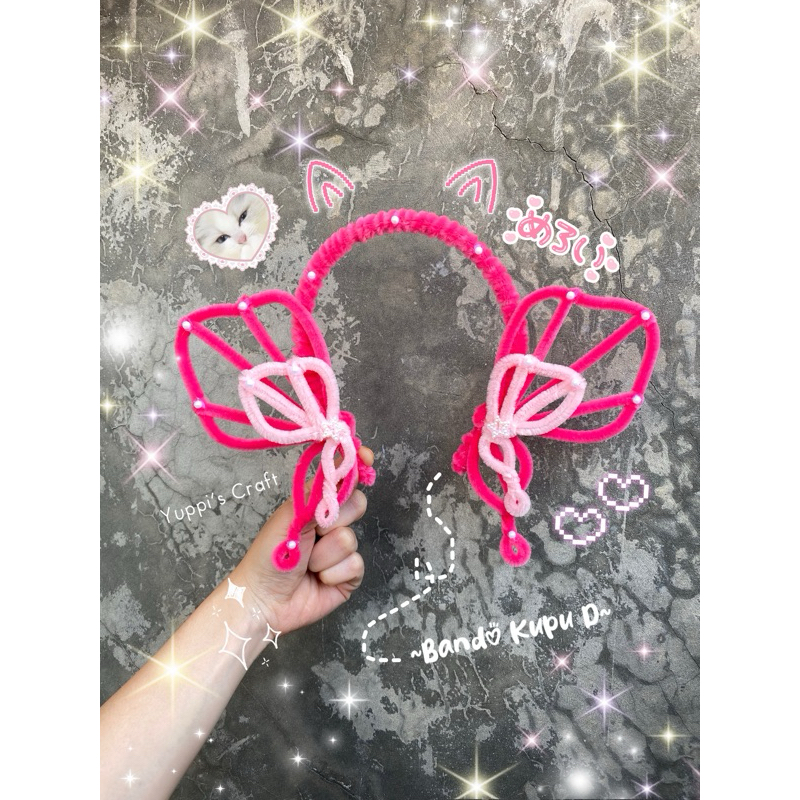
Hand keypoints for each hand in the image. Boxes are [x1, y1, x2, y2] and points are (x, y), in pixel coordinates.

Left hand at [231, 446, 372, 633]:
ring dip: (324, 554)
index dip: (356, 467)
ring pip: (351, 539)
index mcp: (316, 505)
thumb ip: (316, 492)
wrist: (264, 601)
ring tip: (306, 564)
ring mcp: (341, 550)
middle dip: (333, 519)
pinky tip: (317, 580)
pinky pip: (356, 565)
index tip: (365, 457)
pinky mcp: (349, 575)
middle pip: (356, 504)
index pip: (343, 479)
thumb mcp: (289, 517)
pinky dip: (332, 573)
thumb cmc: (268, 557)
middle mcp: (331, 524)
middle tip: (312, 532)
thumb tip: (340, 463)